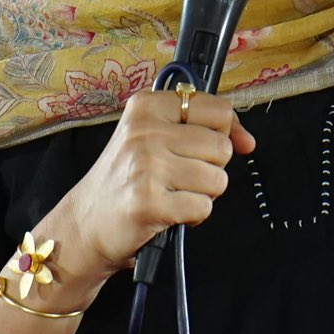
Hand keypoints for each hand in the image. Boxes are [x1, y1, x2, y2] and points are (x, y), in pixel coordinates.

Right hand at [48, 87, 255, 286]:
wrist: (85, 226)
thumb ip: (204, 130)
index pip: (218, 109)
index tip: (208, 148)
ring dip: (202, 194)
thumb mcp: (155, 139)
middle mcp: (144, 131)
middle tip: (179, 177)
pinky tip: (169, 212)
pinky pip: (203, 207)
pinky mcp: (149, 202)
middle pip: (222, 147)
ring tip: (172, 195)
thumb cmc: (125, 181)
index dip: (225, 132)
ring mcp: (146, 166)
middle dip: (209, 169)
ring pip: (217, 179)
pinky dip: (192, 216)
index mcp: (147, 106)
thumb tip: (248, 141)